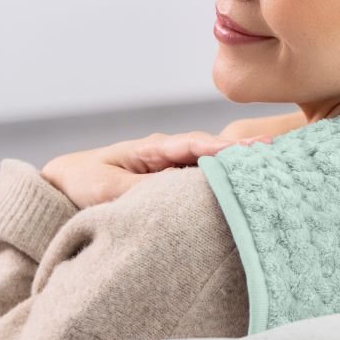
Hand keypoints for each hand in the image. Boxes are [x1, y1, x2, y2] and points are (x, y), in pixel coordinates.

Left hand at [40, 130, 271, 209]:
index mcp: (154, 147)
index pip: (197, 144)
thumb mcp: (106, 189)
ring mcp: (173, 170)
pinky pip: (201, 184)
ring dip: (237, 170)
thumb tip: (175, 195)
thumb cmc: (83, 182)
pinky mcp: (172, 188)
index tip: (252, 149)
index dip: (225, 147)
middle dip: (243, 153)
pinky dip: (223, 186)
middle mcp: (169, 155)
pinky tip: (246, 194)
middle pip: (212, 151)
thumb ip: (140, 191)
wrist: (62, 189)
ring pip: (210, 167)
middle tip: (277, 156)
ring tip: (272, 172)